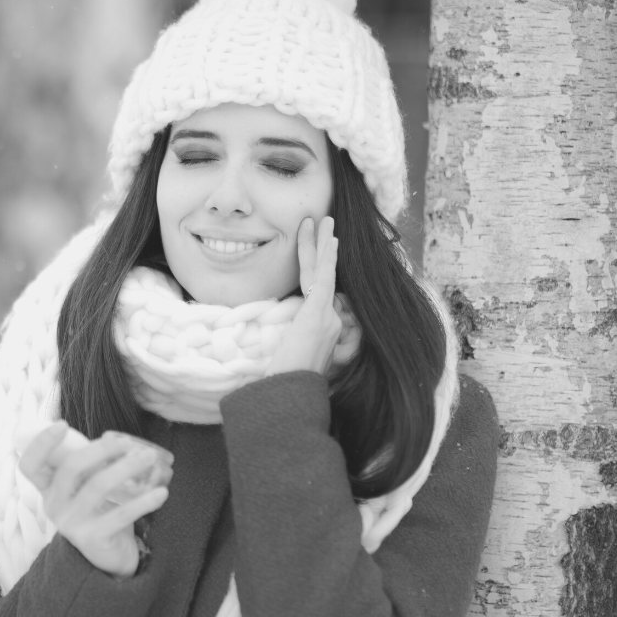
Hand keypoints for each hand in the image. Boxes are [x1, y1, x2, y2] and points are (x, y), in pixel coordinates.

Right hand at [19, 422, 172, 577]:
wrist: (108, 555)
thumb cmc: (99, 509)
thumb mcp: (88, 485)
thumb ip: (93, 464)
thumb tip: (120, 440)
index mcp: (50, 488)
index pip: (31, 465)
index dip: (41, 443)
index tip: (61, 424)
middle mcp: (55, 505)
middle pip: (71, 468)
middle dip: (102, 449)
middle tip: (128, 442)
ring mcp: (72, 524)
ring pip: (99, 486)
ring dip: (128, 467)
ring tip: (151, 457)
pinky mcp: (93, 539)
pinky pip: (121, 515)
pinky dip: (144, 501)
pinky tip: (162, 492)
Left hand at [267, 215, 341, 376]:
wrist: (290, 395)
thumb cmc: (285, 384)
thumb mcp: (289, 360)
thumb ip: (290, 344)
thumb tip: (283, 337)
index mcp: (325, 330)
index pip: (321, 292)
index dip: (321, 270)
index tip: (320, 254)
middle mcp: (333, 321)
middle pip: (326, 277)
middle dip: (325, 249)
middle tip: (325, 225)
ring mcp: (329, 317)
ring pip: (325, 272)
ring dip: (323, 244)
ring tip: (323, 220)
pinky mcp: (319, 313)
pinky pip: (326, 278)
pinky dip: (328, 257)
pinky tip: (330, 238)